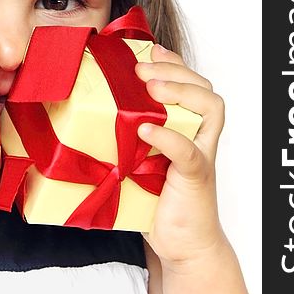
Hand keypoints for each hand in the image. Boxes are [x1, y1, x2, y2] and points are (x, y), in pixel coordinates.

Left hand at [135, 43, 228, 267]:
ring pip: (210, 109)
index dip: (173, 62)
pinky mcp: (195, 177)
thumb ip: (127, 132)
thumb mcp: (139, 156)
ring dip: (180, 92)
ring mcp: (201, 154)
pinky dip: (167, 137)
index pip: (191, 81)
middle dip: (175, 70)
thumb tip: (83, 108)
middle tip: (143, 69)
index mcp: (187, 125)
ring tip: (151, 88)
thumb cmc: (157, 197)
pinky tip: (145, 129)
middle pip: (204, 88)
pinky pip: (188, 151)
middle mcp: (199, 135)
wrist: (181, 243)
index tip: (150, 50)